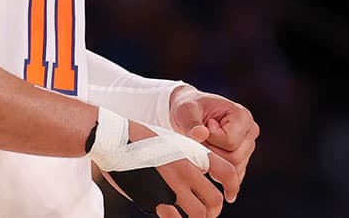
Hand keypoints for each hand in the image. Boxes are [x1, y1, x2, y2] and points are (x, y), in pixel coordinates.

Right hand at [111, 120, 236, 217]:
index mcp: (193, 152)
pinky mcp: (154, 199)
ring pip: (199, 214)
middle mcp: (187, 169)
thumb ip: (188, 158)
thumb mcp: (173, 141)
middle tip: (206, 213)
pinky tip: (170, 215)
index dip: (233, 187)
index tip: (230, 196)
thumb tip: (199, 176)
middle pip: (215, 201)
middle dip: (213, 211)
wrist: (115, 138)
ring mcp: (171, 186)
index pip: (228, 172)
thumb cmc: (141, 139)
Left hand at [169, 86, 258, 198]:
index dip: (210, 140)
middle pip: (234, 158)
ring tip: (205, 145)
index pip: (230, 142)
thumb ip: (192, 123)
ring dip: (214, 162)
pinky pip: (233, 176)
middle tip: (201, 140)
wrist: (190, 113)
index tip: (202, 127)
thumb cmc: (189, 108)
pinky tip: (210, 159)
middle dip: (212, 153)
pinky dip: (219, 172)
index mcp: (242, 116)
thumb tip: (201, 134)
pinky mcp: (243, 160)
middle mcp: (250, 132)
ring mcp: (248, 147)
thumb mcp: (185, 110)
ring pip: (234, 170)